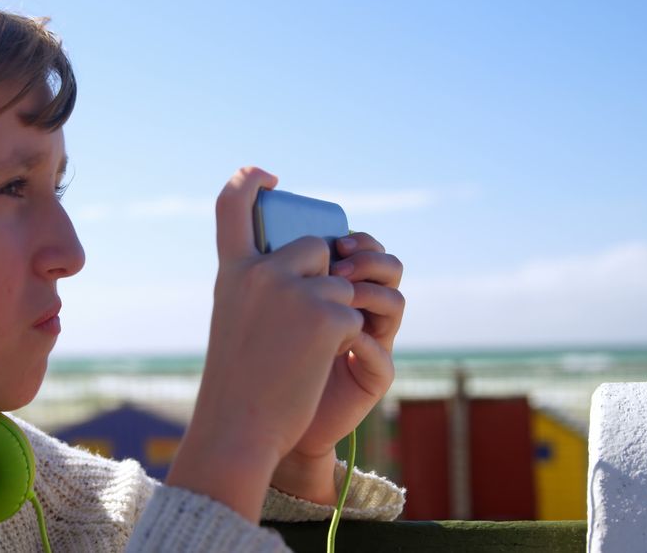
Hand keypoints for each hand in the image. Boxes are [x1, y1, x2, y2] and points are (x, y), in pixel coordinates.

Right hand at [166, 167, 364, 520]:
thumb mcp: (234, 319)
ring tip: (303, 353)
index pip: (231, 205)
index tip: (266, 175)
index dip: (248, 181)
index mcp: (231, 272)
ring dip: (335, 315)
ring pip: (341, 283)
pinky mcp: (328, 316)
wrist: (240, 428)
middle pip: (313, 246)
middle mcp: (260, 272)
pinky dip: (346, 340)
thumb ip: (260, 284)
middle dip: (323, 275)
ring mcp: (294, 290)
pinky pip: (355, 315)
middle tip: (305, 322)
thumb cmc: (239, 382)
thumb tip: (319, 259)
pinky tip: (318, 364)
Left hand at [271, 232, 403, 503]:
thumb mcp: (253, 304)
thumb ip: (265, 267)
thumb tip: (270, 221)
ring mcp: (370, 342)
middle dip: (365, 256)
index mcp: (332, 288)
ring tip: (341, 296)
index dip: (358, 236)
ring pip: (393, 298)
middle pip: (384, 264)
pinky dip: (359, 343)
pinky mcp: (373, 375)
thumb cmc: (253, 360)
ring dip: (368, 291)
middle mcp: (357, 311)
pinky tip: (337, 344)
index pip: (358, 250)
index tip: (337, 235)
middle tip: (339, 263)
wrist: (259, 424)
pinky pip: (380, 351)